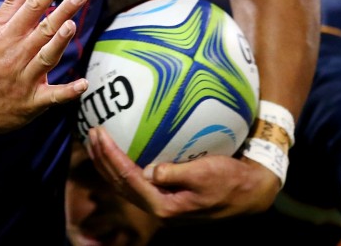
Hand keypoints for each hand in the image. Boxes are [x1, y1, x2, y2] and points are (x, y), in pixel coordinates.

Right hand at [0, 0, 88, 134]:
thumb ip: (10, 4)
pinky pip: (52, 96)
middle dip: (62, 11)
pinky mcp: (32, 102)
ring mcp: (25, 79)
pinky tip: (83, 84)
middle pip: (42, 29)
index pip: (32, 5)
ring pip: (46, 57)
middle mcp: (17, 54)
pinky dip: (68, 92)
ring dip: (59, 43)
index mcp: (7, 35)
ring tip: (71, 25)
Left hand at [86, 126, 279, 221]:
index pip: (128, 178)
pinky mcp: (166, 196)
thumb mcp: (206, 173)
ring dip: (108, 163)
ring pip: (124, 184)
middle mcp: (159, 207)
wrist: (249, 193)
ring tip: (96, 141)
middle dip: (102, 159)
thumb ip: (176, 173)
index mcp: (165, 205)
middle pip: (120, 183)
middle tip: (91, 132)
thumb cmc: (230, 180)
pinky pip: (136, 181)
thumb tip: (149, 170)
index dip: (110, 156)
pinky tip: (118, 151)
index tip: (99, 134)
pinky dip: (123, 166)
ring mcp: (161, 203)